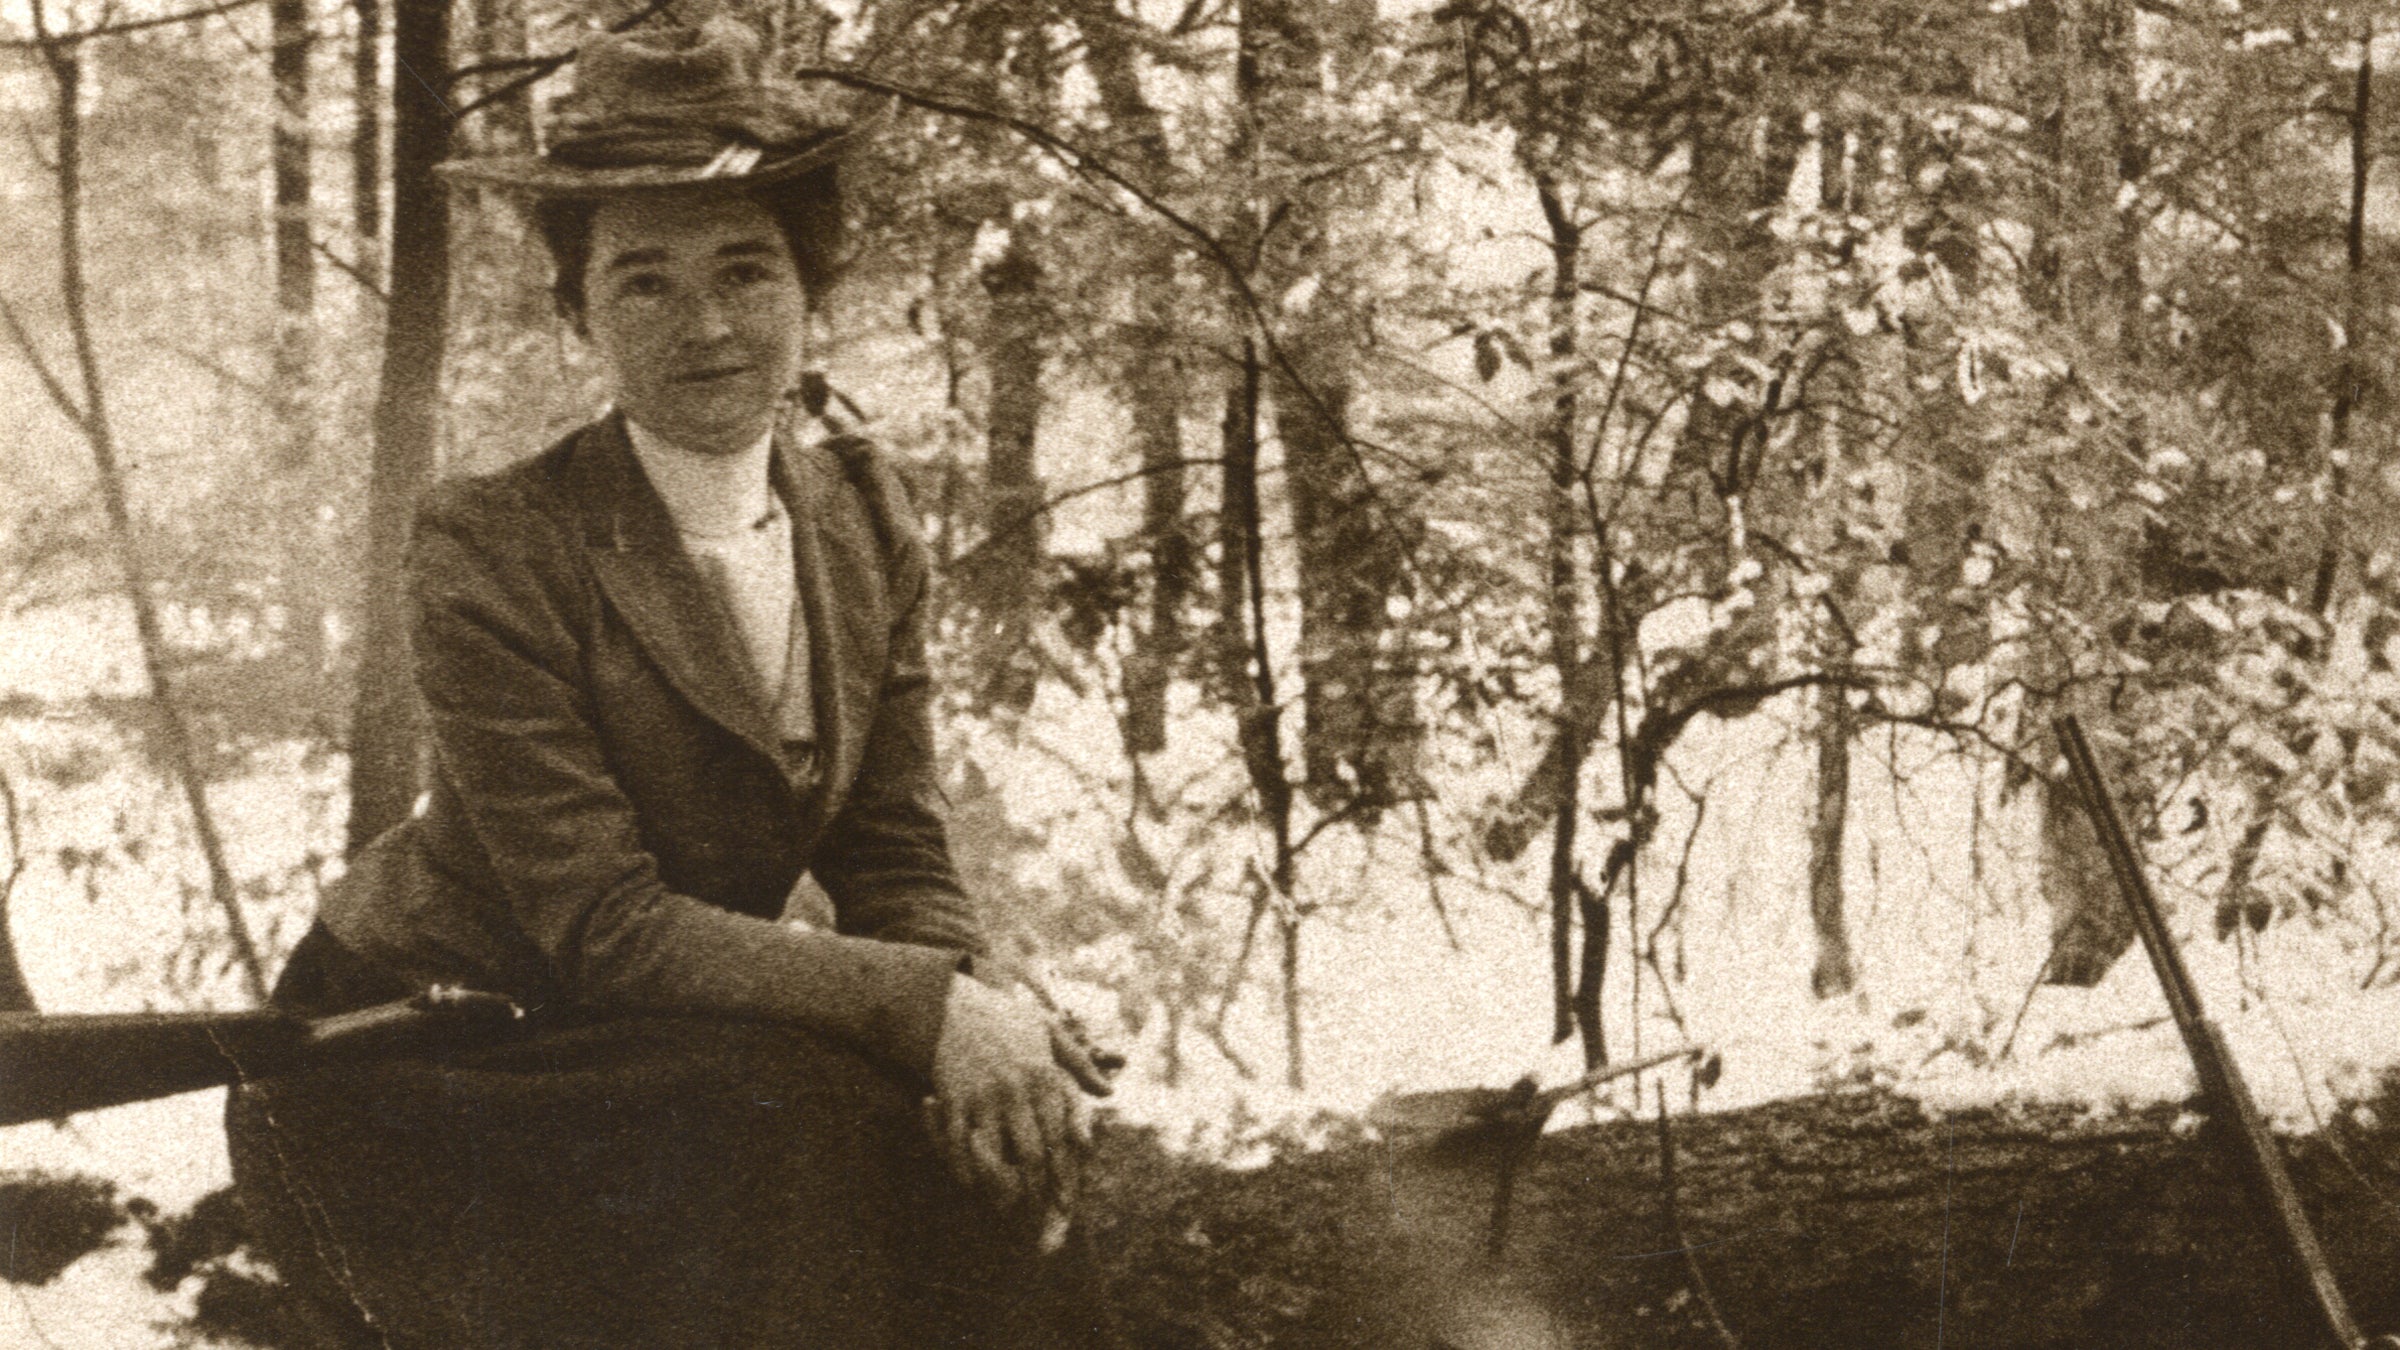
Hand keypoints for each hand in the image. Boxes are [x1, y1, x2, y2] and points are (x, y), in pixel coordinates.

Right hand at [924, 975, 1091, 1214]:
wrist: (953, 1002)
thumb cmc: (1006, 1017)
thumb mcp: (1049, 1033)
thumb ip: (1080, 1065)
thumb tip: (1108, 1093)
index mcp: (1042, 1076)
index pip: (1060, 1135)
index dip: (1066, 1170)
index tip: (1070, 1196)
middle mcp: (1015, 1091)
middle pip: (1031, 1153)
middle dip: (1039, 1188)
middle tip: (1042, 1214)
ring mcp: (982, 1096)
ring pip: (995, 1153)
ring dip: (1000, 1185)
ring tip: (1007, 1207)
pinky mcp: (952, 1099)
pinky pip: (957, 1143)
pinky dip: (962, 1168)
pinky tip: (969, 1183)